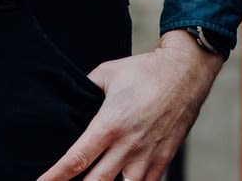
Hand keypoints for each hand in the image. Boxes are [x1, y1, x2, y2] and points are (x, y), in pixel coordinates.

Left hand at [34, 30, 223, 180]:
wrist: (186, 73)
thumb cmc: (145, 71)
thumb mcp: (107, 73)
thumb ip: (86, 90)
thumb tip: (69, 100)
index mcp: (109, 125)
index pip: (76, 159)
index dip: (55, 177)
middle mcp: (128, 147)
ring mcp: (147, 157)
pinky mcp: (163, 161)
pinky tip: (119, 180)